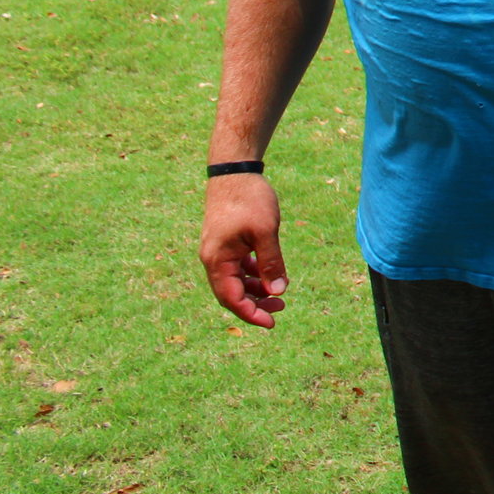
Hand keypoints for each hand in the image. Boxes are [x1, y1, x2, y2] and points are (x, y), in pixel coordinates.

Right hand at [200, 173, 289, 327]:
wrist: (234, 170)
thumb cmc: (248, 199)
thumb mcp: (265, 232)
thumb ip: (271, 263)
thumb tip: (278, 292)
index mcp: (217, 260)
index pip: (231, 298)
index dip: (250, 314)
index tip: (272, 323)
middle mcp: (213, 259)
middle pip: (231, 293)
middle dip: (255, 304)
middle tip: (281, 309)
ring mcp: (218, 251)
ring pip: (235, 280)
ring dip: (255, 289)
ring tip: (279, 294)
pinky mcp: (225, 242)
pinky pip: (237, 267)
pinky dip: (252, 274)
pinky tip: (269, 274)